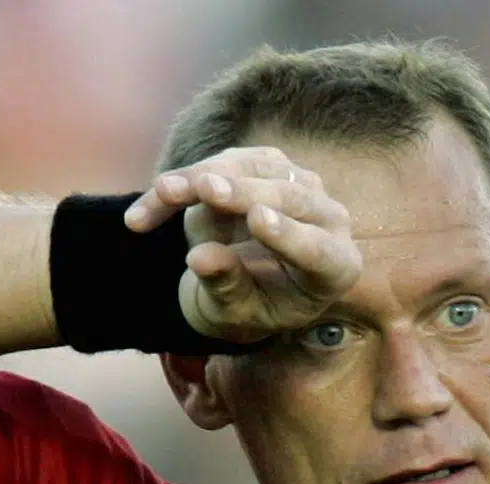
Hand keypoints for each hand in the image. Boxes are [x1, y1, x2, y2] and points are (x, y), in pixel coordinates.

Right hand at [124, 147, 362, 343]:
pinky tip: (154, 200)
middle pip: (287, 197)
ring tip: (162, 192)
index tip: (257, 219)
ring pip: (252, 169)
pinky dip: (185, 180)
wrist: (243, 284)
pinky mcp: (267, 163)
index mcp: (336, 267)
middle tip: (204, 190)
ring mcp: (300, 184)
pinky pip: (223, 164)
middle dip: (242, 193)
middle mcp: (328, 218)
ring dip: (204, 178)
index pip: (317, 249)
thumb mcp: (236, 314)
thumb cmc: (248, 309)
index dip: (287, 234)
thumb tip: (200, 260)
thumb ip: (226, 287)